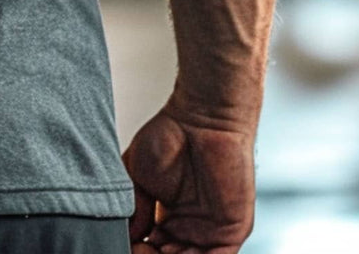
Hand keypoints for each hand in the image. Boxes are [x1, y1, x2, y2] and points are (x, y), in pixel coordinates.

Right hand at [120, 101, 256, 252]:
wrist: (202, 118)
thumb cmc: (170, 135)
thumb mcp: (137, 174)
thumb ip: (134, 209)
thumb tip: (128, 237)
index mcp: (167, 219)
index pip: (152, 249)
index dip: (138, 250)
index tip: (126, 244)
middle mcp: (189, 229)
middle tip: (138, 248)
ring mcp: (211, 233)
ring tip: (152, 250)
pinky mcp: (232, 232)